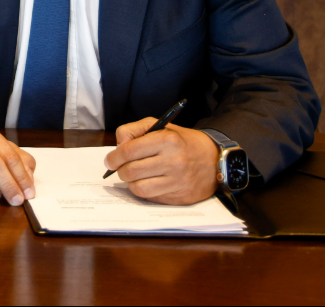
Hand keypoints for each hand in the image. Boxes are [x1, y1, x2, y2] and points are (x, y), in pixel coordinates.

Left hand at [103, 117, 219, 204]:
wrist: (213, 160)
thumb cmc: (181, 141)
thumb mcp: (159, 126)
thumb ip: (134, 130)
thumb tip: (118, 147)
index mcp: (167, 140)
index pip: (129, 151)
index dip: (114, 157)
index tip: (110, 160)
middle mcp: (173, 161)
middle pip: (131, 171)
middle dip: (120, 170)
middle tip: (120, 168)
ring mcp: (178, 181)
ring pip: (138, 188)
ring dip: (130, 183)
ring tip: (134, 175)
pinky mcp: (180, 197)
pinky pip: (151, 197)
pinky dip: (144, 191)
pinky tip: (148, 182)